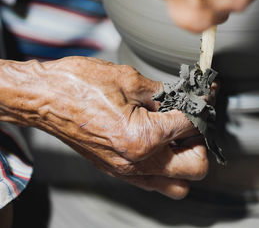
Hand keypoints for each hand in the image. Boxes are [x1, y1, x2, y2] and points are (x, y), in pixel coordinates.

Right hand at [0, 57, 208, 198]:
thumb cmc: (79, 86)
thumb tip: (187, 96)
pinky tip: (162, 144)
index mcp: (142, 138)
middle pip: (197, 167)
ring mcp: (128, 172)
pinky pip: (156, 183)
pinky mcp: (119, 172)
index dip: (203, 105)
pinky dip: (168, 168)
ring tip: (179, 135)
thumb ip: (165, 93)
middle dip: (202, 141)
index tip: (206, 95)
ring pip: (179, 185)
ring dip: (187, 160)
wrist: (45, 99)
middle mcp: (138, 163)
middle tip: (194, 120)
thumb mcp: (130, 80)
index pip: (192, 125)